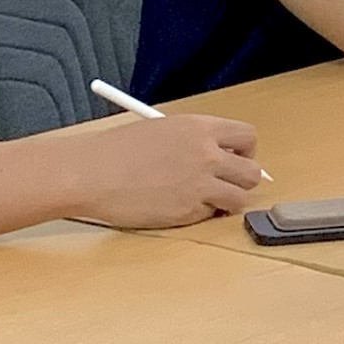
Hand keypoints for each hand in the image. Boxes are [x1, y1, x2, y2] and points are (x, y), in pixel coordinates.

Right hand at [66, 112, 263, 228]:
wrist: (90, 173)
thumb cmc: (117, 150)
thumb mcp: (162, 130)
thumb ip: (196, 140)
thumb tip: (221, 155)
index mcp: (200, 128)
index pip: (248, 137)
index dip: (245, 151)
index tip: (235, 158)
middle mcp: (207, 155)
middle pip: (253, 172)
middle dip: (242, 180)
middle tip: (224, 183)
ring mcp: (200, 185)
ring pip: (240, 199)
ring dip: (226, 201)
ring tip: (201, 198)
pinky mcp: (188, 212)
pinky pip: (210, 215)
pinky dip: (200, 214)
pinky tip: (177, 205)